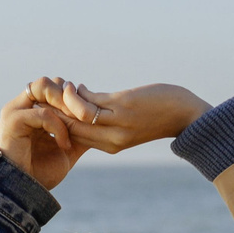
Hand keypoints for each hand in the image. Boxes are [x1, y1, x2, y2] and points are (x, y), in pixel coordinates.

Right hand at [0, 80, 88, 190]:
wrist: (21, 192)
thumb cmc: (40, 173)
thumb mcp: (65, 149)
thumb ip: (78, 133)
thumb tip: (97, 123)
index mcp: (31, 110)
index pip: (54, 88)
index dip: (71, 97)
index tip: (85, 116)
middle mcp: (22, 106)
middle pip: (49, 82)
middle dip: (68, 97)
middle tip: (81, 118)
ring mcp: (15, 110)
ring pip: (43, 87)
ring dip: (63, 104)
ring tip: (74, 125)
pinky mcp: (13, 120)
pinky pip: (43, 112)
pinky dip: (59, 126)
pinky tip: (64, 144)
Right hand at [43, 82, 210, 154]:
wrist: (184, 115)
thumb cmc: (156, 118)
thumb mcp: (128, 128)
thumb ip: (108, 123)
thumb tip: (87, 108)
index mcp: (111, 146)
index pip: (75, 137)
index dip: (60, 124)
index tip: (52, 111)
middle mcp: (112, 137)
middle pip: (71, 127)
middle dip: (57, 112)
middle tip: (49, 98)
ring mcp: (117, 122)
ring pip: (77, 113)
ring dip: (65, 99)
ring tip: (64, 89)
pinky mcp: (122, 105)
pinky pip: (90, 99)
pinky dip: (79, 92)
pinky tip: (78, 86)